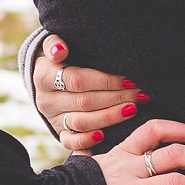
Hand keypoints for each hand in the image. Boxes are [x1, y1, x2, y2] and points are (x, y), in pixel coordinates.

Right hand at [32, 34, 143, 155]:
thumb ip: (55, 43)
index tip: (130, 79)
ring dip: (110, 117)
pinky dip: (88, 141)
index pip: (77, 80)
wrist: (47, 78)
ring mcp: (52, 119)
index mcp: (44, 77)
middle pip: (85, 102)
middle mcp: (46, 100)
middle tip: (140, 94)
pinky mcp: (59, 133)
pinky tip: (105, 135)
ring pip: (82, 122)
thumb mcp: (54, 45)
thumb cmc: (61, 57)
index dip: (105, 81)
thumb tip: (59, 51)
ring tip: (133, 109)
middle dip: (116, 98)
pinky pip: (71, 142)